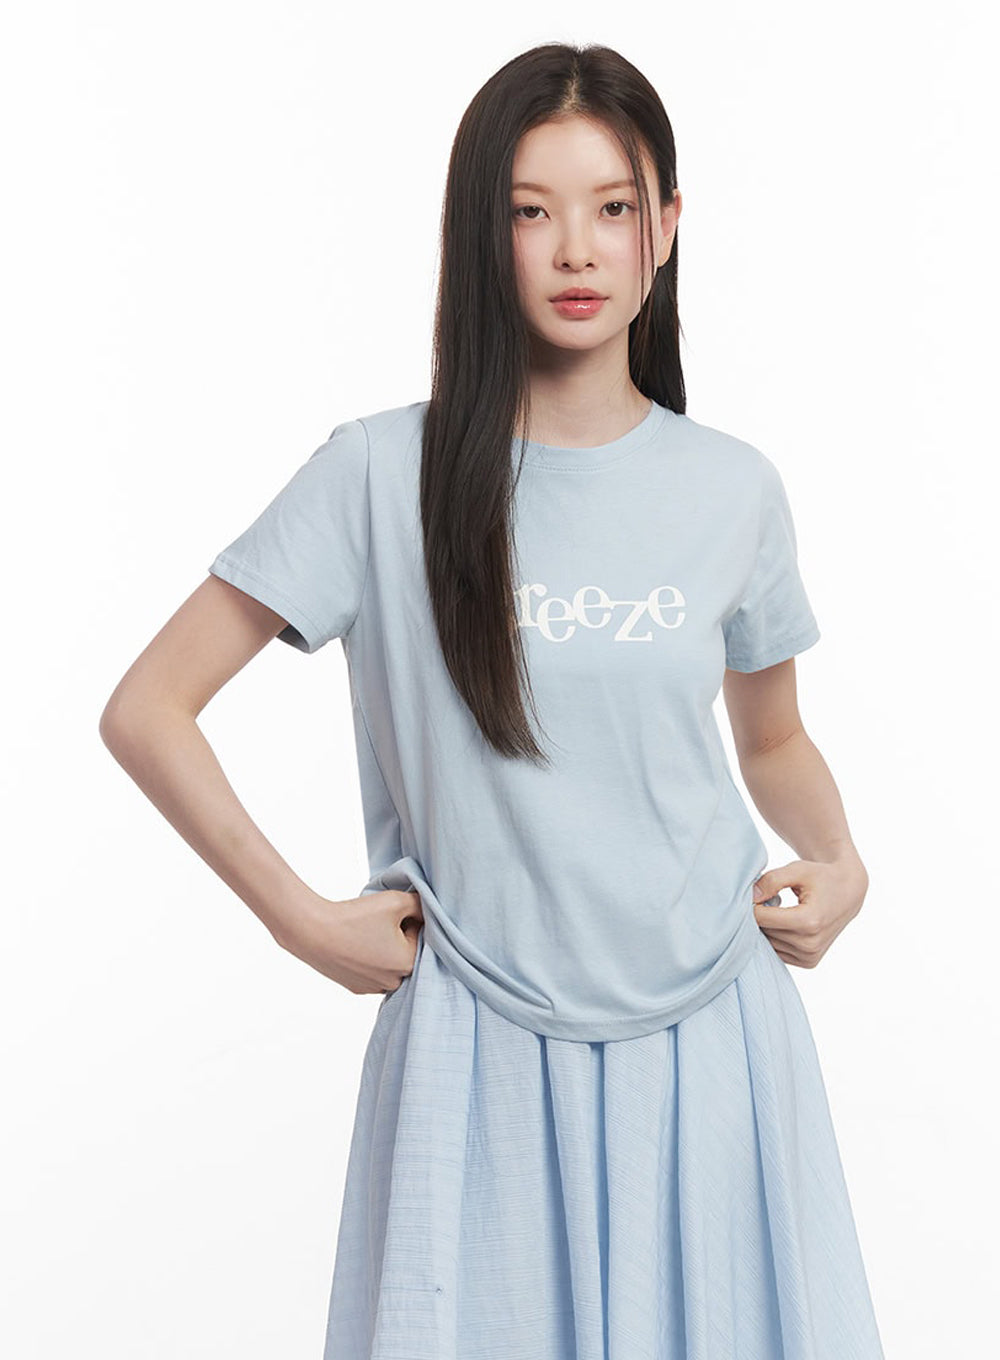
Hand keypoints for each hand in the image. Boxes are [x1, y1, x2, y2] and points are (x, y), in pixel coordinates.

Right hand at [274, 888, 423, 994]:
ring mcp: (373, 988)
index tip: (392, 913)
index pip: (422, 936)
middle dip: (399, 936)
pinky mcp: (356, 988)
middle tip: (378, 921)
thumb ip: (420, 903)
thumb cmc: (356, 917)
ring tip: (366, 932)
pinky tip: (355, 944)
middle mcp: (395, 982)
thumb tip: (428, 907)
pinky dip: (368, 959)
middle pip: (407, 952)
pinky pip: (372, 972)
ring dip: (384, 949)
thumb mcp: (395, 901)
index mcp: (409, 963)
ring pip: (389, 964)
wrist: (313, 932)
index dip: (408, 919)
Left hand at [751, 854, 868, 967]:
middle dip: (760, 915)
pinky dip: (776, 937)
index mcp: (808, 921)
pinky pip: (778, 951)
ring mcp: (810, 956)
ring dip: (768, 927)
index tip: (757, 892)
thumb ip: (772, 880)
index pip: (762, 918)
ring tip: (780, 909)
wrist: (848, 893)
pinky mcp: (809, 962)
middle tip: (769, 898)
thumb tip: (751, 897)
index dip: (752, 904)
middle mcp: (810, 944)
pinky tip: (785, 923)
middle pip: (765, 931)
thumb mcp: (798, 870)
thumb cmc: (821, 878)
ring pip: (769, 943)